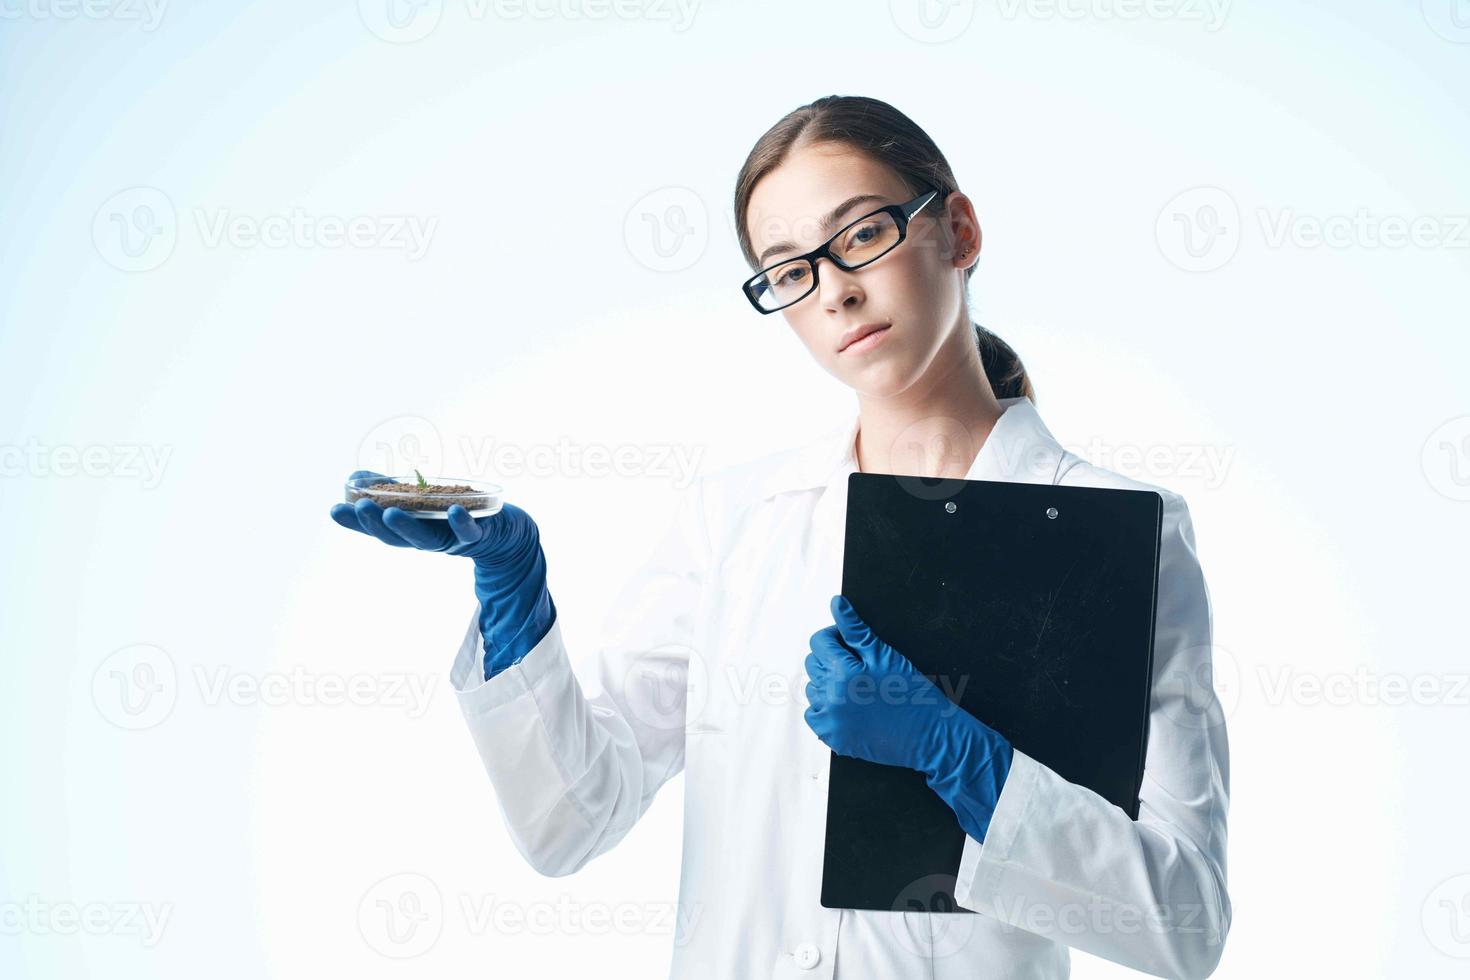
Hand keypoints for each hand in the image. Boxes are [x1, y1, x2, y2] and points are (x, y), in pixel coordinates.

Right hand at [330, 470, 556, 679]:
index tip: (334, 509)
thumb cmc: (454, 514)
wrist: (503, 534)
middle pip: (396, 537)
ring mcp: (450, 540)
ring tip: (389, 513)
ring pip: (425, 538)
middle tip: (359, 507)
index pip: (376, 529)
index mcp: (409, 531)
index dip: (355, 522)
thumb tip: (356, 477)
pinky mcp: (477, 535)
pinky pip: (468, 532)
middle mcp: (425, 539)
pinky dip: (461, 523)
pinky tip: (455, 512)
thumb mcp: (420, 500)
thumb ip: (390, 489)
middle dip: (375, 524)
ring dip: (406, 527)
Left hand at [804, 594, 1013, 842]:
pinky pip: (814, 716)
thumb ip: (855, 629)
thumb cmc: (913, 695)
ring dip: (827, 684)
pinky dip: (825, 709)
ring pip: (812, 690)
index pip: (818, 642)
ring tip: (855, 687)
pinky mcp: (833, 739)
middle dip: (830, 659)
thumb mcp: (885, 655)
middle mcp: (831, 698)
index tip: (847, 642)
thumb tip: (836, 603)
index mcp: (843, 673)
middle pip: (813, 665)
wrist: (929, 736)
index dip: (833, 637)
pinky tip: (848, 706)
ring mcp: (830, 721)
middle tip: (856, 665)